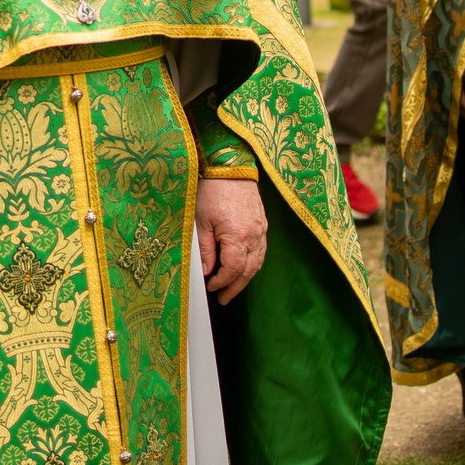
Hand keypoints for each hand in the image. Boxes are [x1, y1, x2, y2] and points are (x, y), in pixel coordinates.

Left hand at [196, 177, 268, 304]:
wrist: (231, 165)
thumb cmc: (213, 190)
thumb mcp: (201, 221)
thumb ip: (205, 249)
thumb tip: (207, 272)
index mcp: (238, 236)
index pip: (233, 269)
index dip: (222, 282)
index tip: (211, 287)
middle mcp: (254, 235)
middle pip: (249, 270)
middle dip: (235, 287)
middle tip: (223, 298)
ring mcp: (261, 229)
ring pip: (258, 262)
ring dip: (245, 277)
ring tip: (232, 288)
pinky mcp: (262, 223)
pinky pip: (261, 250)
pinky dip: (252, 263)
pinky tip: (243, 267)